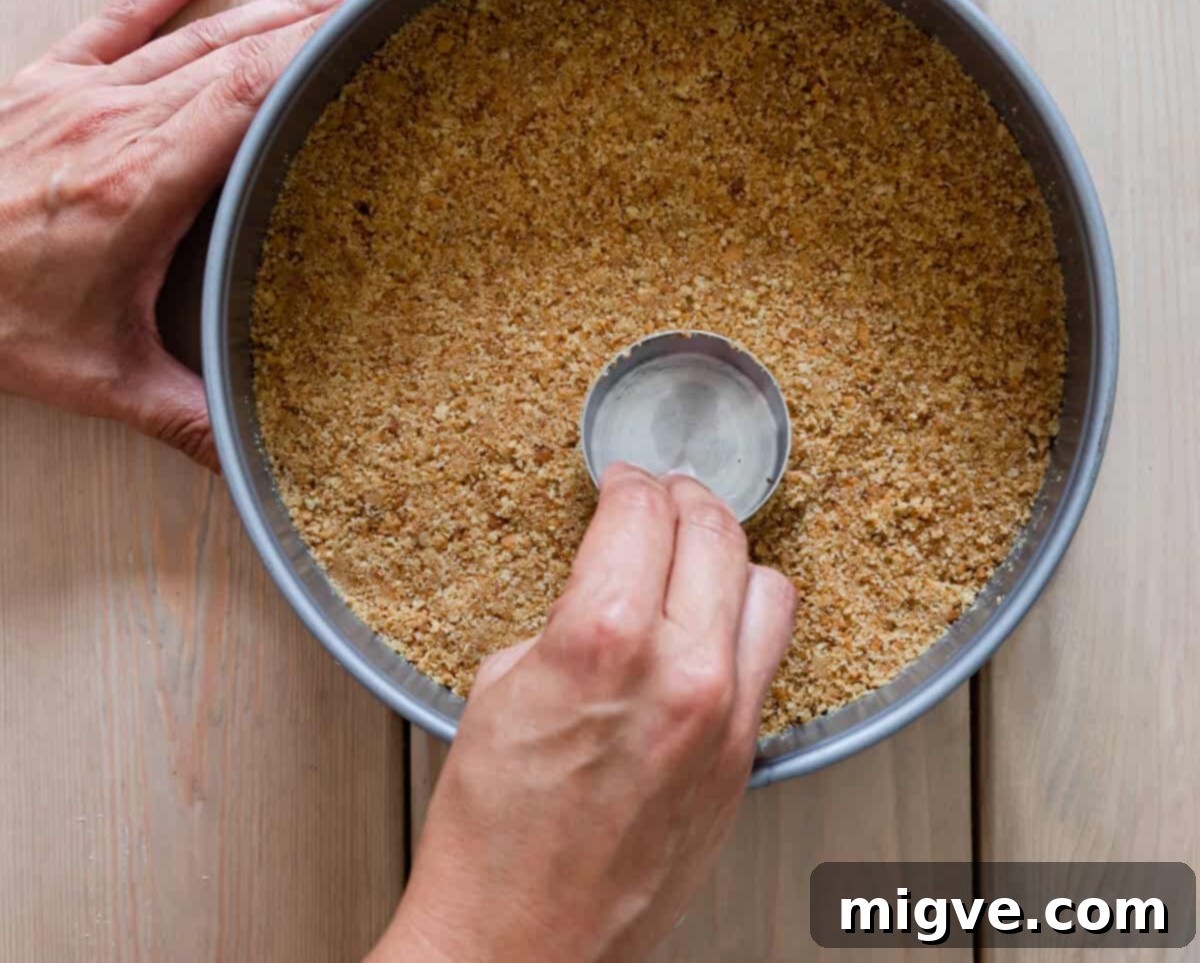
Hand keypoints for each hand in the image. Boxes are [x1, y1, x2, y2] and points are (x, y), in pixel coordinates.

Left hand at [0, 0, 369, 467]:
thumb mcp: (94, 377)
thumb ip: (184, 418)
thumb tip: (250, 463)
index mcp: (141, 183)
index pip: (248, 98)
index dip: (314, 60)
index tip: (371, 39)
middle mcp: (117, 122)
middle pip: (239, 54)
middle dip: (319, 24)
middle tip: (383, 5)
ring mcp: (80, 91)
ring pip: (198, 32)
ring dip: (274, 4)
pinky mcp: (47, 78)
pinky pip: (123, 12)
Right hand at [374, 465, 796, 962]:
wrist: (520, 945)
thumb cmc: (492, 832)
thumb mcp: (501, 687)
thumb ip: (571, 617)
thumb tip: (610, 584)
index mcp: (603, 639)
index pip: (641, 512)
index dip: (628, 481)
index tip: (622, 479)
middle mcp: (681, 672)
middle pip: (716, 533)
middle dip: (684, 498)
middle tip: (662, 495)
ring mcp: (725, 719)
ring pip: (768, 587)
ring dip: (730, 555)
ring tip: (697, 552)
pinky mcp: (745, 762)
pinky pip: (767, 658)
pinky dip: (741, 622)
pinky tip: (709, 625)